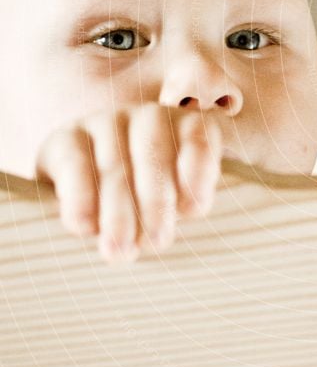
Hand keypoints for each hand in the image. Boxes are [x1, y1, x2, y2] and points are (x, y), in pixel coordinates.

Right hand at [35, 103, 222, 263]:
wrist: (93, 182)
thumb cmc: (153, 193)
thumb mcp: (181, 194)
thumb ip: (189, 198)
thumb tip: (191, 208)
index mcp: (188, 125)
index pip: (199, 139)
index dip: (198, 172)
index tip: (193, 209)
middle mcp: (150, 117)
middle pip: (154, 154)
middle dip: (156, 201)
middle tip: (156, 241)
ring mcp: (107, 121)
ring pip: (114, 165)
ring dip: (118, 212)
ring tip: (120, 249)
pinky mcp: (67, 137)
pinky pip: (74, 164)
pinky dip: (80, 198)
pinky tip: (85, 228)